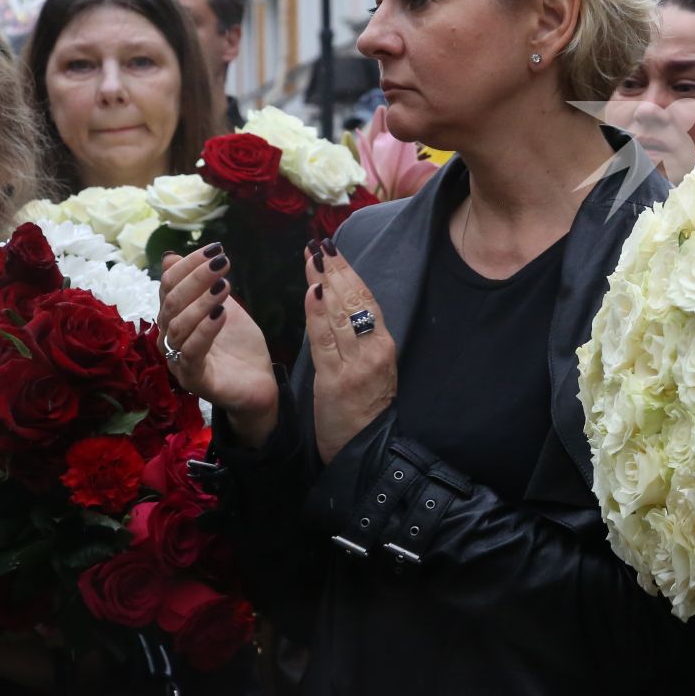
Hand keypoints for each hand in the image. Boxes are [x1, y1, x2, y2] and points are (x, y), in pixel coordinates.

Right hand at [158, 244, 277, 446]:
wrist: (259, 383)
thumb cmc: (238, 345)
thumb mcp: (223, 307)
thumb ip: (202, 285)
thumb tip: (170, 256)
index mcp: (174, 318)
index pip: (170, 285)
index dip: (190, 265)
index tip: (216, 248)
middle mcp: (169, 338)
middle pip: (172, 302)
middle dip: (197, 277)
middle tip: (222, 261)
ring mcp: (178, 360)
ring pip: (178, 326)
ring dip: (201, 302)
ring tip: (224, 285)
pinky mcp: (194, 379)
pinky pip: (191, 353)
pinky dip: (205, 330)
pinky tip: (221, 314)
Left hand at [305, 239, 397, 464]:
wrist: (366, 452)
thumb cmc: (364, 412)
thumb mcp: (366, 371)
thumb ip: (353, 341)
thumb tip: (334, 309)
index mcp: (382, 345)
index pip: (365, 300)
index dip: (349, 273)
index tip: (332, 250)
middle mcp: (375, 349)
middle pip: (355, 301)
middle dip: (337, 270)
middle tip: (320, 243)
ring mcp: (358, 364)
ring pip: (341, 315)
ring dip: (326, 282)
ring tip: (313, 257)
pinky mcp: (339, 380)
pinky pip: (327, 341)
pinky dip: (320, 315)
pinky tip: (313, 293)